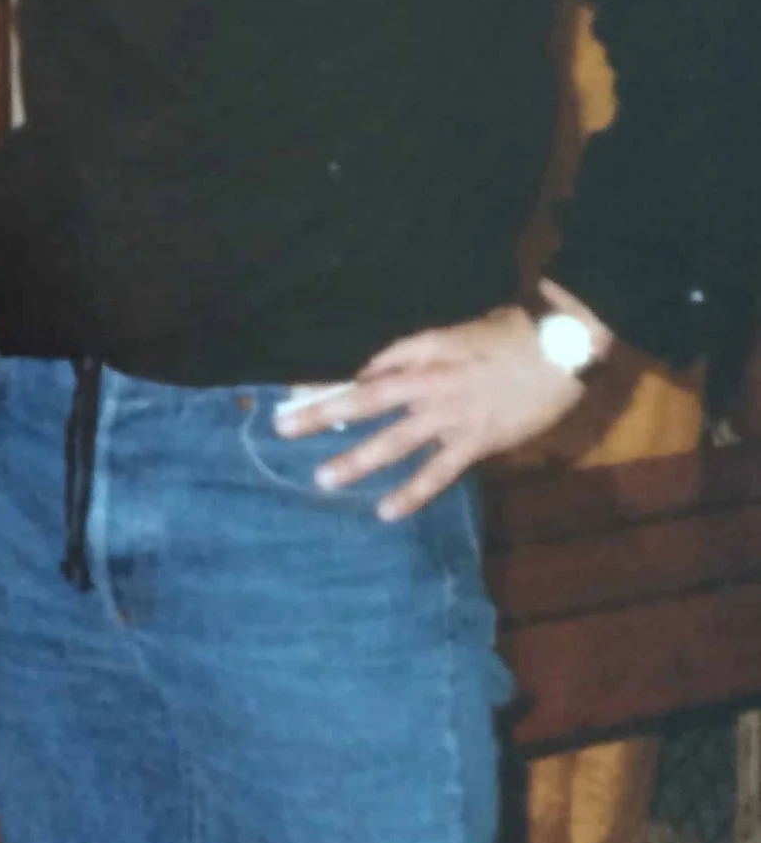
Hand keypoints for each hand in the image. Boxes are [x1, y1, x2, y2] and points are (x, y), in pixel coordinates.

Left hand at [274, 285, 611, 520]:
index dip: (329, 385)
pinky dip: (411, 493)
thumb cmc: (508, 334)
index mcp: (421, 352)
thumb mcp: (452, 332)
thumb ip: (412, 352)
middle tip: (282, 427)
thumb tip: (372, 374)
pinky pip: (437, 472)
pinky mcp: (476, 441)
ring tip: (323, 478)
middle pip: (364, 401)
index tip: (295, 396)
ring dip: (356, 460)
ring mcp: (450, 416)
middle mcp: (427, 383)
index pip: (365, 371)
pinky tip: (385, 510)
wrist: (561, 348)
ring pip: (394, 441)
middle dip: (320, 414)